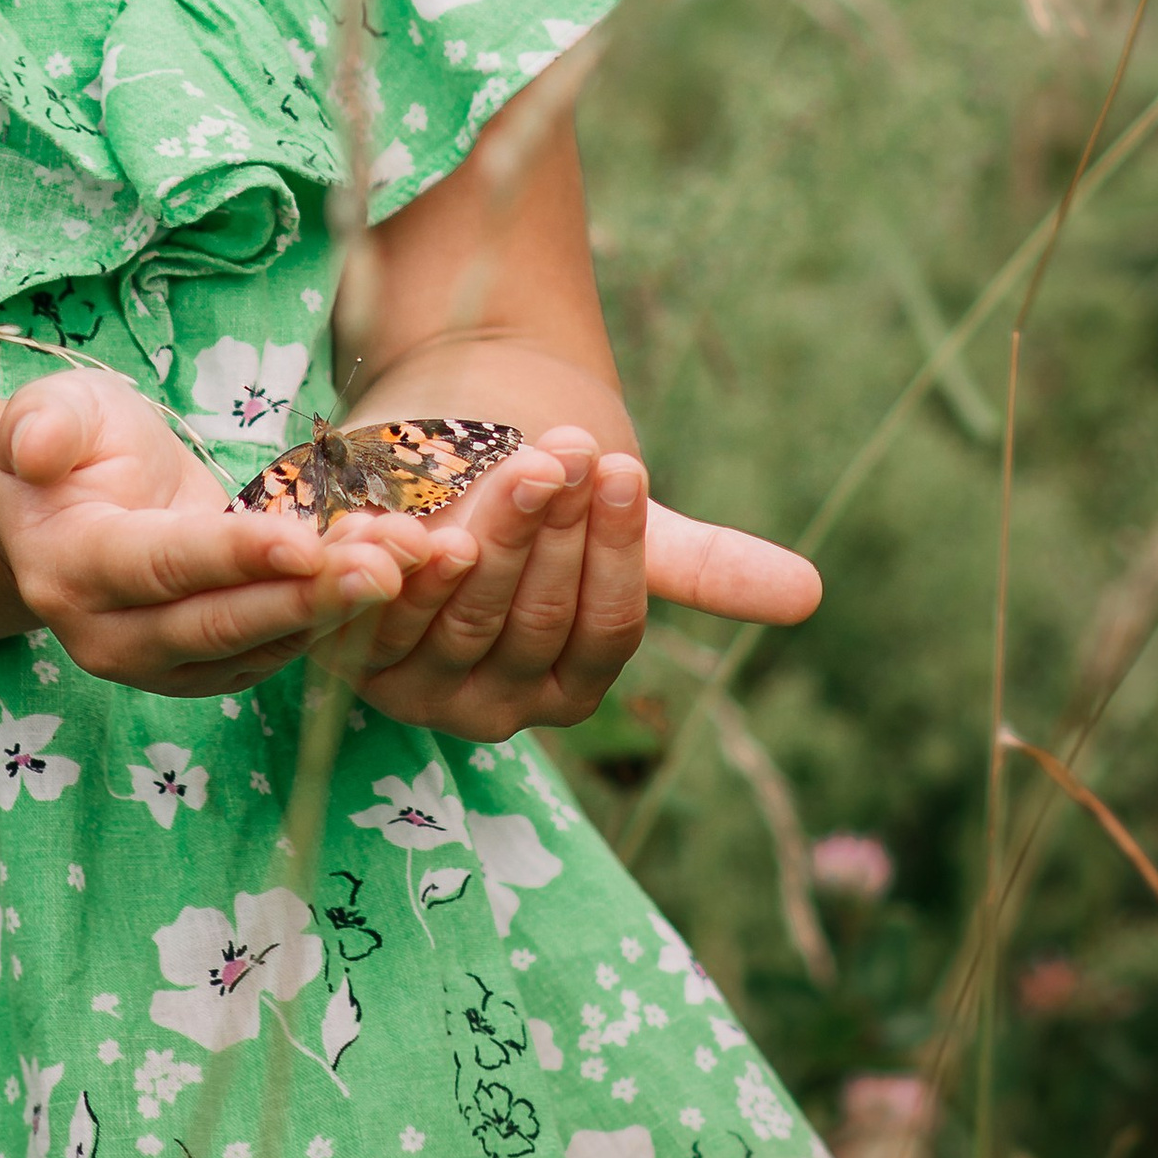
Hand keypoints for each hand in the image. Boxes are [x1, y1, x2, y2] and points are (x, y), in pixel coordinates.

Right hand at [0, 370, 429, 698]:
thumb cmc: (68, 443)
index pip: (163, 565)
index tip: (307, 540)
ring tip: (414, 563)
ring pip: (261, 644)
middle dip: (311, 596)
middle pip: (222, 623)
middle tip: (391, 566)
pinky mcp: (208, 667)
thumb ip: (44, 425)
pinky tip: (398, 574)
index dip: (235, 555)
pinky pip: (278, 648)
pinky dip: (338, 615)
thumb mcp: (50, 408)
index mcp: (70, 568)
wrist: (66, 506)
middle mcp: (111, 637)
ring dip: (341, 607)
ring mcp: (160, 665)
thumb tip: (37, 449)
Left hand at [340, 440, 822, 740]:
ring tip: (518, 457)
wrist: (421, 457)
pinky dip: (397, 566)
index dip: (615, 553)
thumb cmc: (533, 495)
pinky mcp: (345, 651)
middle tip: (568, 448)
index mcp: (567, 688)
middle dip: (552, 530)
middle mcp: (493, 709)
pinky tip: (414, 518)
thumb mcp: (608, 525)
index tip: (623, 470)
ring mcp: (415, 687)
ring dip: (492, 531)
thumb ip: (696, 566)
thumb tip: (812, 593)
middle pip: (533, 620)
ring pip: (463, 610)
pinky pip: (375, 614)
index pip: (603, 632)